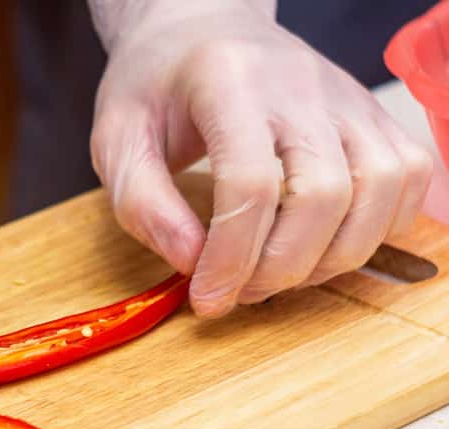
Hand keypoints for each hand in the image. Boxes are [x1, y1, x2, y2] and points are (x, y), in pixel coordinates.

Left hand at [89, 0, 432, 316]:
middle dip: (281, 268)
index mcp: (228, 81)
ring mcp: (348, 97)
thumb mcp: (117, 139)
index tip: (207, 299)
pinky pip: (410, 177)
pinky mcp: (373, 113)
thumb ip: (143, 203)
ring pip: (382, 190)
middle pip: (323, 194)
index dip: (231, 258)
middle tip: (239, 292)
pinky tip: (325, 244)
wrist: (202, 30)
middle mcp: (301, 84)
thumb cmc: (156, 85)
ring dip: (334, 257)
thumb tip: (191, 262)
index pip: (249, 183)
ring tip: (279, 273)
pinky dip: (379, 227)